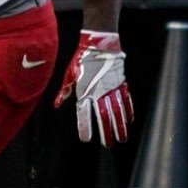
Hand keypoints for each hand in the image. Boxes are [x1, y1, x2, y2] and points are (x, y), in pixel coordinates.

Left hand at [54, 30, 132, 145]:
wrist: (98, 43)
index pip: (84, 112)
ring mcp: (112, 88)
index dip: (85, 126)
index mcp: (84, 90)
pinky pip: (126, 100)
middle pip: (104, 116)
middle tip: (108, 144)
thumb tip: (57, 105)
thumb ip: (65, 91)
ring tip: (122, 139)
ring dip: (120, 126)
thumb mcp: (70, 74)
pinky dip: (129, 111)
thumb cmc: (81, 58)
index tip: (86, 138)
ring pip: (117, 111)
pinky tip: (130, 121)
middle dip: (106, 132)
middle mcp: (99, 92)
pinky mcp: (121, 84)